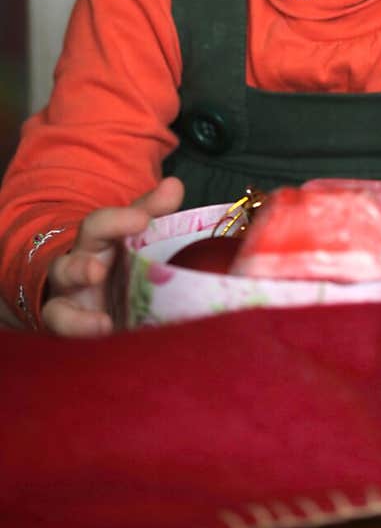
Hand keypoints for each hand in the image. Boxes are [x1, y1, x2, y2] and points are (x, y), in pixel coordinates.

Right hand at [42, 176, 184, 336]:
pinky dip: (81, 342)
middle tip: (97, 271)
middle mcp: (75, 272)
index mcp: (94, 244)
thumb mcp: (132, 232)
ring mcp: (68, 306)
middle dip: (80, 269)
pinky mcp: (70, 333)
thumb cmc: (118, 257)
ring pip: (58, 311)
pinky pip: (67, 341)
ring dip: (76, 319)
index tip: (142, 219)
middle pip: (69, 267)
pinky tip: (105, 342)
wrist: (86, 289)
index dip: (118, 221)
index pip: (99, 225)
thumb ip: (152, 210)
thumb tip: (174, 184)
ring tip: (103, 325)